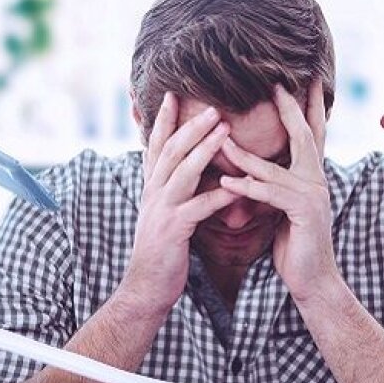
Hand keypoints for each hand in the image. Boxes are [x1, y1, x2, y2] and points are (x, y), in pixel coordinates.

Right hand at [119, 93, 238, 314]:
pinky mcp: (174, 230)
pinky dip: (219, 195)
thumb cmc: (161, 251)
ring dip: (204, 149)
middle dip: (190, 125)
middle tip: (213, 105)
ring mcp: (161, 210)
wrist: (145, 287)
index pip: (157, 146)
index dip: (164, 120)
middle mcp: (153, 193)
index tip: (174, 95)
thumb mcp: (163, 213)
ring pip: (183, 171)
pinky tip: (238, 186)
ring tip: (225, 130)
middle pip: (171, 150)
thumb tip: (184, 171)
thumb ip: (172, 190)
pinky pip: (199, 207)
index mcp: (151, 187)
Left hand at [219, 81, 338, 302]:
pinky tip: (225, 183)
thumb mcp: (284, 207)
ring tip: (221, 139)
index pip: (311, 133)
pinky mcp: (303, 213)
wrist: (313, 280)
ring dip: (245, 154)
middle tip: (276, 83)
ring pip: (275, 167)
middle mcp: (317, 180)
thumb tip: (256, 167)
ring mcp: (313, 196)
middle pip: (304, 136)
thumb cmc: (294, 244)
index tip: (305, 80)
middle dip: (290, 108)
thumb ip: (276, 184)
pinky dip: (246, 188)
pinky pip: (269, 195)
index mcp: (312, 176)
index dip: (308, 106)